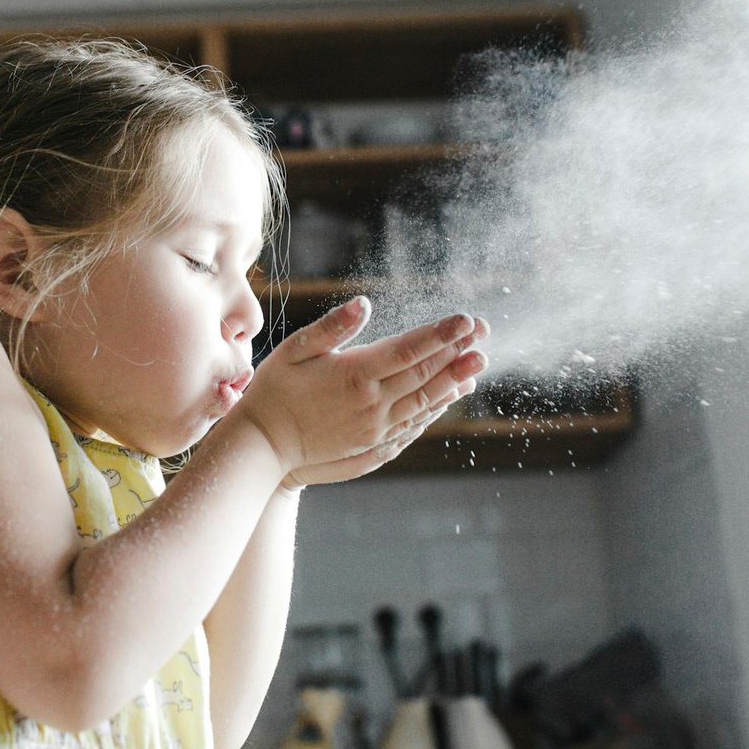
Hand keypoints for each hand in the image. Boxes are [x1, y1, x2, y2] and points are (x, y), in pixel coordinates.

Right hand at [235, 296, 488, 488]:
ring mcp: (376, 428)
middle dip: (457, 352)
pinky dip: (436, 408)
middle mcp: (373, 403)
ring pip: (425, 401)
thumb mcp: (294, 351)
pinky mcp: (375, 445)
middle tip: (484, 334)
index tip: (467, 319)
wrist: (264, 446)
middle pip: (425, 374)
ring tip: (478, 364)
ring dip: (454, 381)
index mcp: (355, 374)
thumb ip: (332, 327)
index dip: (441, 334)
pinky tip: (449, 396)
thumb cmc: (275, 391)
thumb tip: (364, 303)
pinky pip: (415, 425)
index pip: (408, 349)